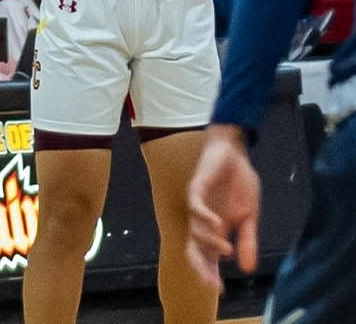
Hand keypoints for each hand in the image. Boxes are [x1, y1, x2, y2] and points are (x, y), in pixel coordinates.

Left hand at [187, 126, 260, 291]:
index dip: (210, 273)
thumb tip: (247, 269)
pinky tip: (216, 224)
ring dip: (210, 242)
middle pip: (194, 249)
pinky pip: (194, 205)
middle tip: (212, 282)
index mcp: (216, 231)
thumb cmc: (240, 184)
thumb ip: (248, 241)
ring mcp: (198, 204)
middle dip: (201, 266)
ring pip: (195, 230)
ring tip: (226, 248)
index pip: (208, 257)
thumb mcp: (250, 216)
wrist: (236, 153)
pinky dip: (203, 217)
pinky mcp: (197, 187)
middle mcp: (203, 221)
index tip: (220, 290)